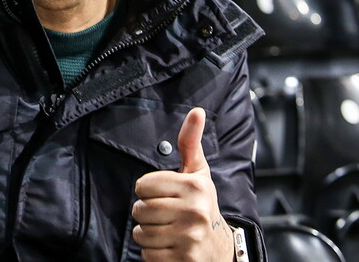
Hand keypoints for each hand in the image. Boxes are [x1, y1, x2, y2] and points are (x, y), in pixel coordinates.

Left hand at [132, 108, 234, 261]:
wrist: (221, 248)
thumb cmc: (202, 205)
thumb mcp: (198, 173)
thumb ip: (190, 142)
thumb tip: (196, 111)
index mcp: (195, 187)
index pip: (142, 186)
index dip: (147, 191)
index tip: (164, 195)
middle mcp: (194, 212)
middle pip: (138, 210)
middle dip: (146, 213)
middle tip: (164, 214)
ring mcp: (190, 238)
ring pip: (140, 234)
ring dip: (148, 234)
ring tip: (167, 230)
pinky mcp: (183, 260)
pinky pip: (146, 254)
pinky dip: (152, 253)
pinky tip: (169, 246)